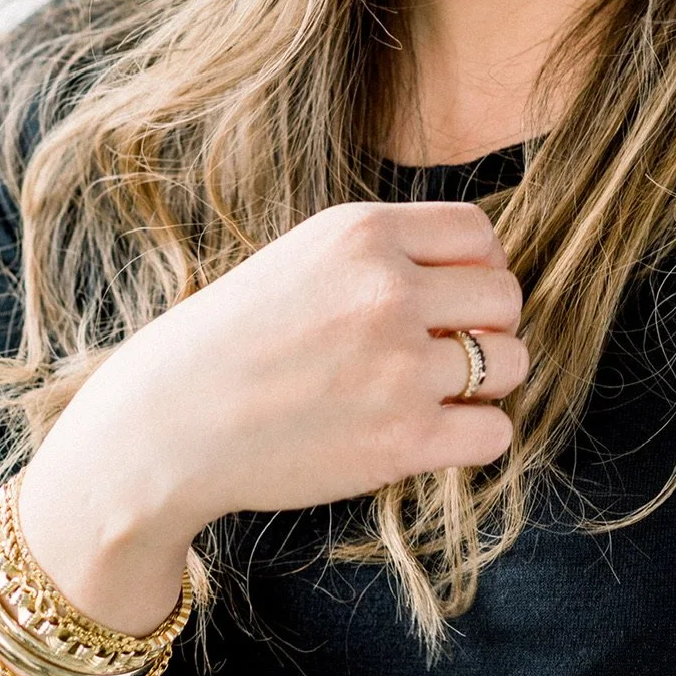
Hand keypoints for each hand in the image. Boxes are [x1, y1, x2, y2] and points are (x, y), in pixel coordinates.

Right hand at [19, 199, 524, 628]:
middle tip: (445, 353)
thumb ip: (385, 253)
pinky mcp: (402, 441)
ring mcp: (400, 366)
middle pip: (506, 297)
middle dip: (488, 326)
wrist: (164, 427)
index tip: (451, 301)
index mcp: (363, 234)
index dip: (478, 269)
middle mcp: (388, 290)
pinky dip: (474, 438)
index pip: (480, 234)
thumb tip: (480, 270)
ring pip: (511, 365)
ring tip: (434, 395)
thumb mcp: (303, 257)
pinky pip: (494, 434)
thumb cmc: (232, 342)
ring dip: (486, 384)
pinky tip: (431, 436)